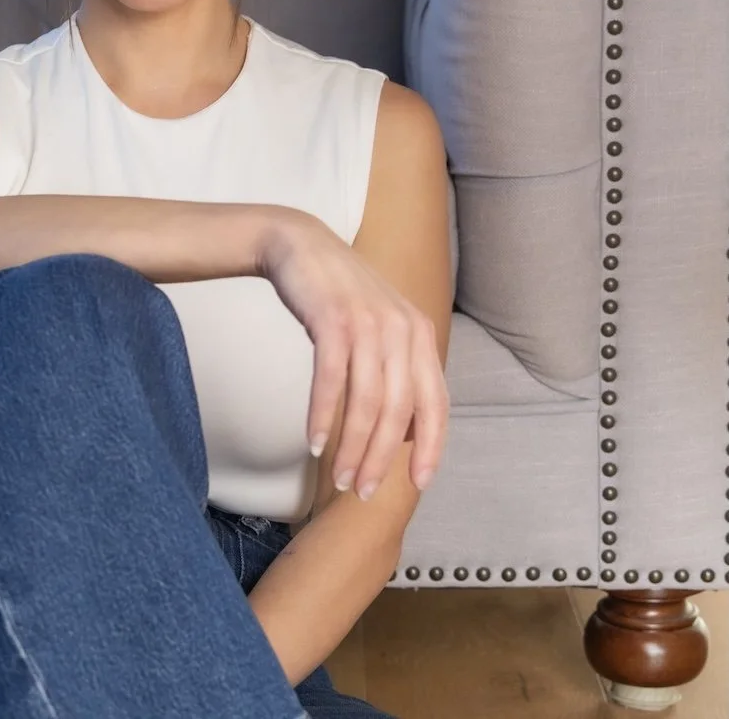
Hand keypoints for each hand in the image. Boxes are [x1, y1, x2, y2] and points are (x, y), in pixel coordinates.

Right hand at [258, 210, 448, 500]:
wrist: (299, 244)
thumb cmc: (337, 293)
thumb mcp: (379, 325)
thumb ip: (398, 368)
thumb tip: (405, 429)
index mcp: (419, 333)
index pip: (436, 402)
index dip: (431, 446)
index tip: (418, 483)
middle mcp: (401, 329)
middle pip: (398, 410)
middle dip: (382, 457)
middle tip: (363, 491)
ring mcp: (367, 323)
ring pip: (367, 401)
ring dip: (353, 446)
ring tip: (339, 477)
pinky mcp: (332, 320)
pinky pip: (331, 380)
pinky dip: (323, 416)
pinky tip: (314, 441)